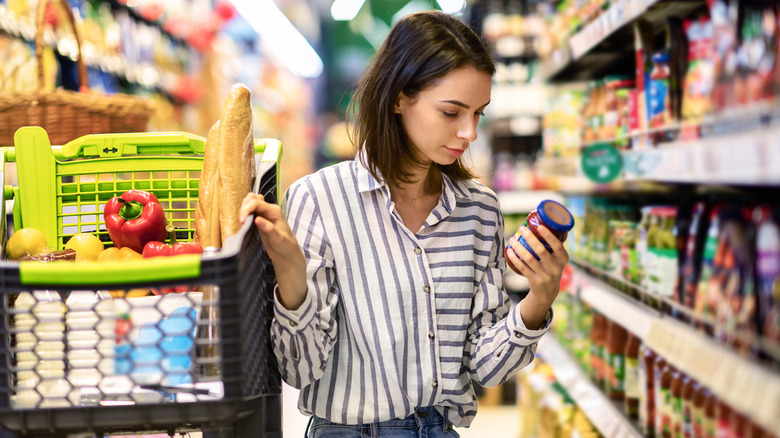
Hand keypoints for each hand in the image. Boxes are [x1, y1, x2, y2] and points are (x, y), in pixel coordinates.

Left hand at [240, 193, 306, 309]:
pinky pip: (270, 227)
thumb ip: (257, 212)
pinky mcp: (278, 236)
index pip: (252, 200)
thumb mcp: (264, 225)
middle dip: (244, 207)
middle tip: (241, 219)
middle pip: (253, 199)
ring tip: (245, 219)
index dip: (243, 206)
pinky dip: (264, 224)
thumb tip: (248, 199)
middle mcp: (272, 212)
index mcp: (269, 210)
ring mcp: (276, 222)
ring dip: (249, 209)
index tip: (239, 218)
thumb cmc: (276, 242)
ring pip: (259, 205)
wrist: (288, 256)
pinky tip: (258, 221)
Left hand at [506, 225, 568, 328]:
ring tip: (512, 239)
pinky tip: (510, 251)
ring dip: (518, 247)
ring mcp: (545, 275)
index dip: (548, 236)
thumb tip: (541, 222)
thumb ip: (553, 246)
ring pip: (529, 258)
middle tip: (521, 229)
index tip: (539, 226)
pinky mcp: (534, 281)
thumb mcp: (557, 259)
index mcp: (563, 259)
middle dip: (529, 238)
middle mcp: (556, 268)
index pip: (557, 246)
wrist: (548, 291)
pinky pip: (522, 267)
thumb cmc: (551, 267)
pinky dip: (515, 258)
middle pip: (541, 250)